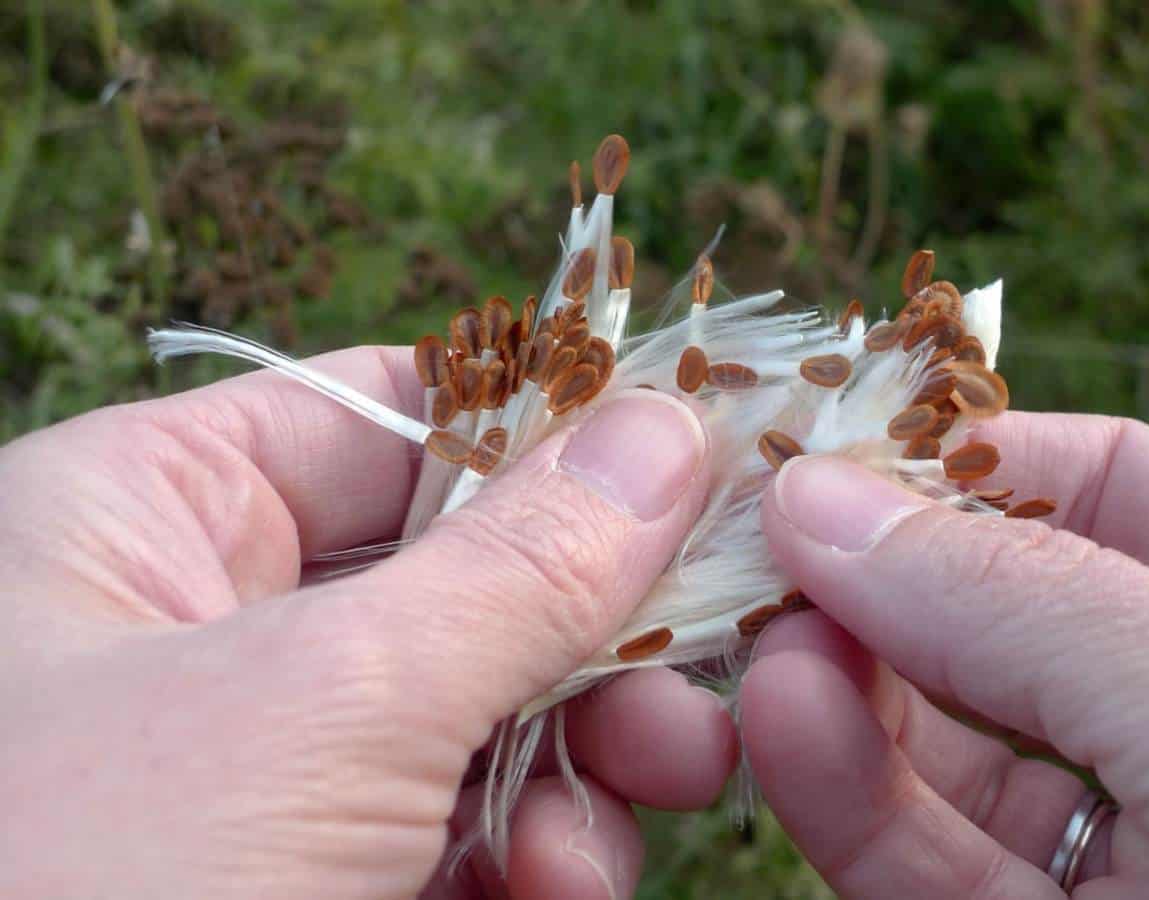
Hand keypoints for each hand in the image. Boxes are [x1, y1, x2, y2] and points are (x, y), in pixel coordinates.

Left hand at [0, 347, 735, 899]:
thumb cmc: (86, 887)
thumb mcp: (330, 709)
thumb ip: (518, 567)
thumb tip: (667, 432)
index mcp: (143, 515)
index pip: (393, 415)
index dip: (554, 439)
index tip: (698, 473)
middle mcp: (195, 625)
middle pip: (464, 574)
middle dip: (591, 642)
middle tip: (689, 690)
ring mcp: (251, 767)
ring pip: (481, 712)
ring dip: (580, 767)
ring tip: (629, 817)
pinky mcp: (297, 876)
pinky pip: (455, 827)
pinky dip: (532, 856)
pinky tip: (556, 894)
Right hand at [743, 411, 1148, 898]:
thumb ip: (1031, 606)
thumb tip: (825, 493)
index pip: (1103, 485)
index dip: (956, 458)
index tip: (812, 439)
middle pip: (1008, 623)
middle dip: (879, 580)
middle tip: (750, 548)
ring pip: (957, 760)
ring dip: (848, 693)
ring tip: (761, 642)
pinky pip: (949, 872)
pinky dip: (861, 802)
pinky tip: (797, 726)